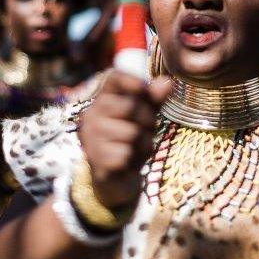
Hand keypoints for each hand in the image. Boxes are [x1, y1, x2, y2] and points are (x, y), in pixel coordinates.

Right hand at [77, 72, 170, 209]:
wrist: (117, 179)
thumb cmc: (131, 141)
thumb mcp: (145, 118)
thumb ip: (154, 100)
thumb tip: (167, 82)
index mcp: (102, 100)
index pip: (114, 78)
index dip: (132, 80)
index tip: (145, 89)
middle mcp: (91, 116)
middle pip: (130, 106)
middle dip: (148, 120)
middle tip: (147, 130)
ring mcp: (91, 139)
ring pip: (132, 132)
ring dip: (144, 142)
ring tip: (136, 148)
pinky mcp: (97, 160)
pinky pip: (127, 153)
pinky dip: (135, 159)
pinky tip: (128, 162)